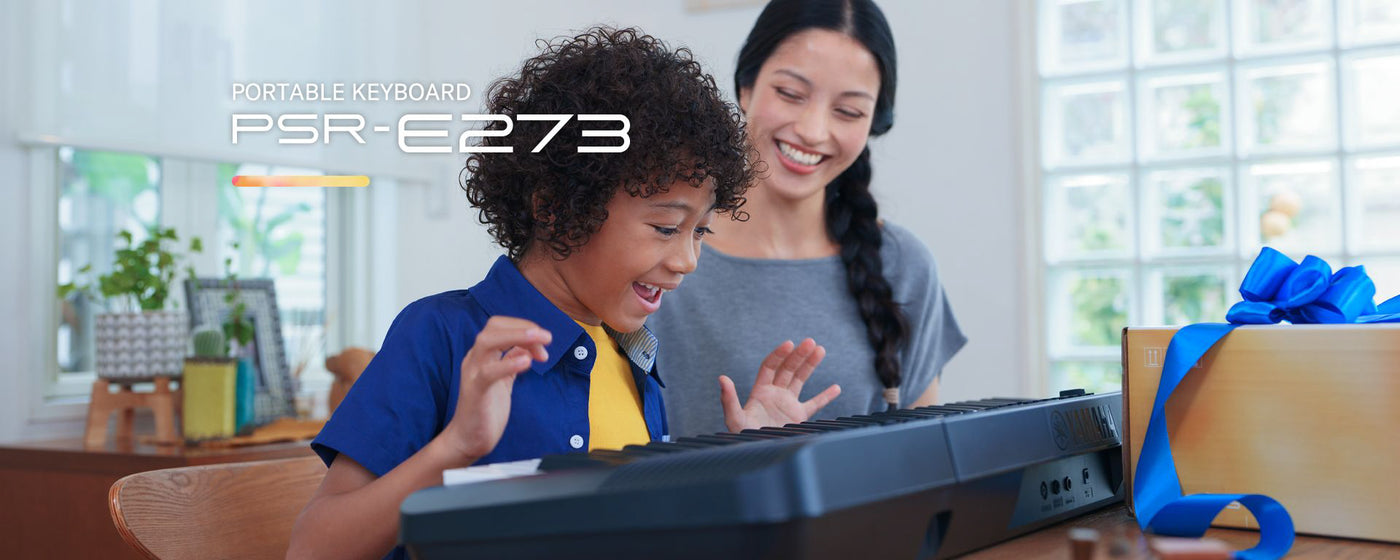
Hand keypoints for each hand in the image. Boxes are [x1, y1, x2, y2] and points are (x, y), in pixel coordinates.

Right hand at [439, 316, 550, 461]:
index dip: (523, 328)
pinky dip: (508, 364)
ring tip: (539, 340)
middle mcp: (474, 360)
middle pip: (492, 327)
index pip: (499, 326)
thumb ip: (510, 362)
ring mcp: (472, 374)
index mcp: (482, 356)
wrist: (468, 440)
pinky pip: (488, 372)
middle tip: (547, 337)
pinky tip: (526, 363)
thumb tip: (526, 348)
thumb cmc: (485, 410)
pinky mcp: (475, 392)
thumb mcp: (502, 381)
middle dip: (522, 326)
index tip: (543, 343)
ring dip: (516, 336)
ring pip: (486, 342)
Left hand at [719, 338, 839, 431]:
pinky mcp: (798, 418)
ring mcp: (788, 405)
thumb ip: (729, 399)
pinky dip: (825, 397)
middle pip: (788, 369)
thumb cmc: (742, 438)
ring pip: (801, 380)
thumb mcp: (734, 418)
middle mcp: (775, 394)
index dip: (779, 354)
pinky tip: (836, 388)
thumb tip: (722, 378)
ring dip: (810, 365)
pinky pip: (814, 405)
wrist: (757, 454)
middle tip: (810, 342)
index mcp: (760, 391)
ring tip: (820, 349)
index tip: (789, 344)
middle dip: (798, 355)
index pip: (770, 367)